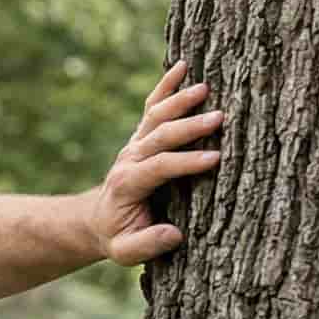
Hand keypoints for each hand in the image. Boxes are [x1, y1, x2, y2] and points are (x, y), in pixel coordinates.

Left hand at [94, 60, 224, 265]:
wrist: (98, 219)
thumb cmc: (119, 236)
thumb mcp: (124, 252)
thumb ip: (145, 245)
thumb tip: (173, 234)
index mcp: (127, 184)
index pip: (158, 167)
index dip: (185, 162)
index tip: (215, 159)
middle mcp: (129, 158)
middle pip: (159, 136)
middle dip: (189, 127)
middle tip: (220, 118)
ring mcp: (135, 144)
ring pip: (156, 116)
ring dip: (180, 101)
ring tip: (206, 88)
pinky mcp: (142, 136)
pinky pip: (152, 106)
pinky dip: (166, 85)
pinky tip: (183, 65)